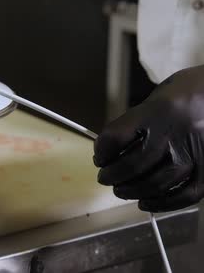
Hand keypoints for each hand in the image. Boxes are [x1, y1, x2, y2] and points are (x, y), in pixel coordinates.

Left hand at [94, 66, 203, 211]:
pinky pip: (186, 194)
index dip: (102, 151)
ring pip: (157, 183)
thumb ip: (139, 119)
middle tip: (105, 178)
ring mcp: (195, 153)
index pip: (116, 136)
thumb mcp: (160, 95)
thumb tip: (113, 145)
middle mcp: (175, 133)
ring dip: (132, 191)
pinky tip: (146, 203)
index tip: (99, 157)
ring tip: (121, 190)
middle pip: (134, 164)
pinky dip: (163, 203)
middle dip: (112, 175)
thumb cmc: (191, 91)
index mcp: (157, 110)